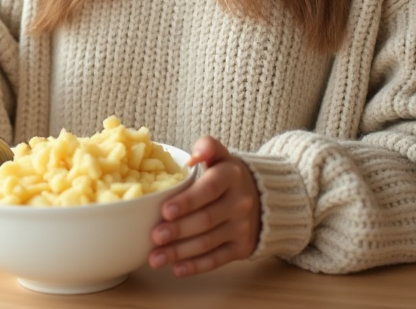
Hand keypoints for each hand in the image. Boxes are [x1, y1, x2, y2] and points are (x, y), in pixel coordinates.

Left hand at [148, 136, 260, 276]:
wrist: (261, 196)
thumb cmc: (227, 175)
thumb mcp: (220, 154)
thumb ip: (207, 146)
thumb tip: (193, 156)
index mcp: (231, 176)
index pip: (208, 190)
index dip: (186, 202)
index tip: (165, 210)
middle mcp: (240, 202)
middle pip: (205, 220)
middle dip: (178, 230)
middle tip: (155, 236)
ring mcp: (242, 227)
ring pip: (208, 242)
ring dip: (180, 252)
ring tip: (155, 257)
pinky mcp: (241, 247)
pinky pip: (217, 260)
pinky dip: (196, 266)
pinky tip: (177, 269)